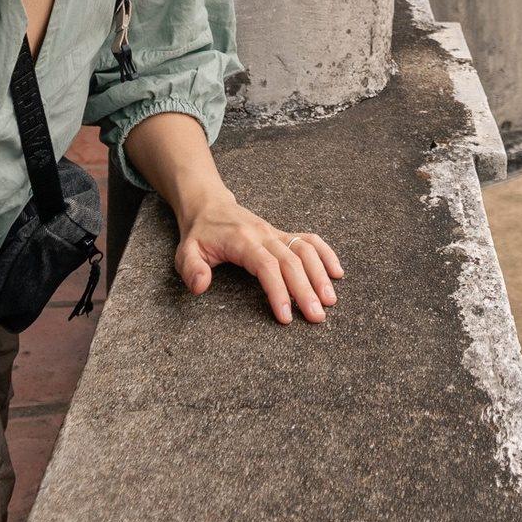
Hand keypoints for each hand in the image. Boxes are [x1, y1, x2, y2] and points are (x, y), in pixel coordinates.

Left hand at [172, 189, 342, 324]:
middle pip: (291, 261)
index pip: (266, 266)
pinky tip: (337, 272)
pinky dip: (326, 254)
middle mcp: (264, 234)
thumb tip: (200, 287)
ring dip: (320, 274)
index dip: (279, 291)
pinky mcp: (283, 234)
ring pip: (305, 249)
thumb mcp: (185, 251)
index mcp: (242, 241)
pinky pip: (309, 240)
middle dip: (306, 290)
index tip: (286, 316)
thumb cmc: (199, 234)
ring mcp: (276, 233)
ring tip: (330, 300)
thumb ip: (191, 269)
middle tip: (317, 316)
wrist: (208, 205)